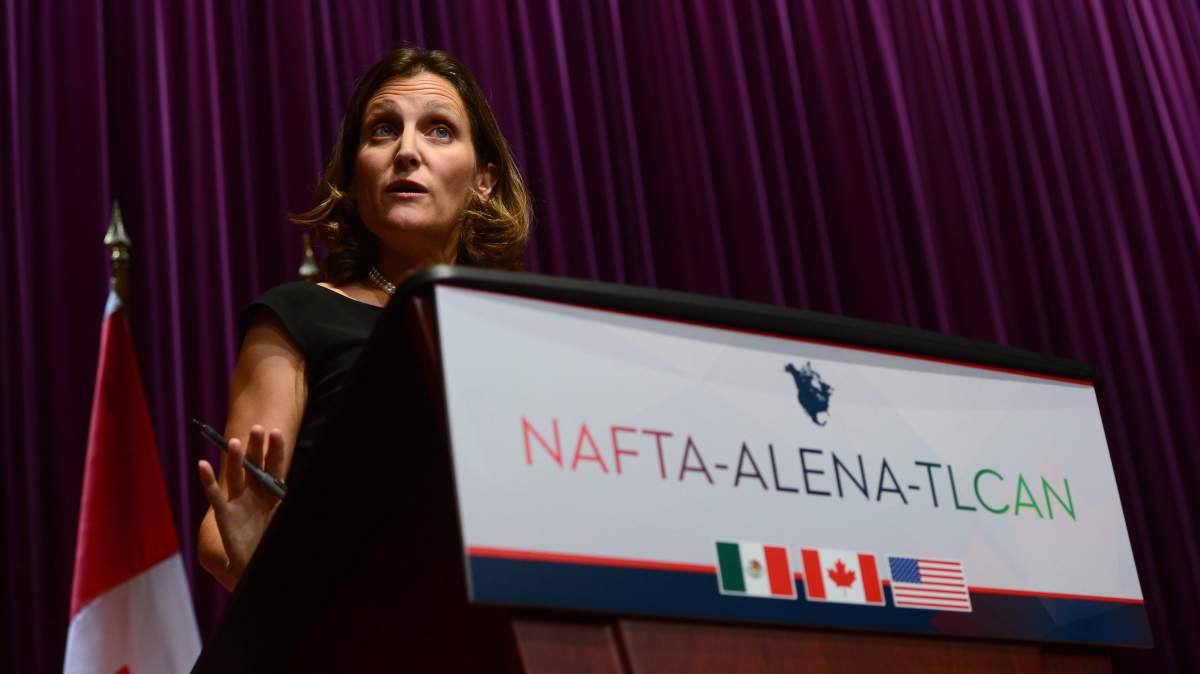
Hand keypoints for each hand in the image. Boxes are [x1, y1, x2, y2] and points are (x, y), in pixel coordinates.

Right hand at [197, 425, 286, 581]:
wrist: (258, 566)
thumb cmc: (274, 541)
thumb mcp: (288, 519)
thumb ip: (295, 504)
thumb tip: (319, 488)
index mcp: (273, 493)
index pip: (275, 467)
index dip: (275, 451)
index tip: (276, 432)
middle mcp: (255, 493)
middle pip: (255, 466)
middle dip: (256, 448)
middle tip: (257, 429)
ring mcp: (239, 502)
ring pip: (235, 476)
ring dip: (234, 459)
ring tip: (233, 442)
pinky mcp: (224, 515)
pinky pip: (215, 495)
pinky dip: (208, 480)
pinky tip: (202, 464)